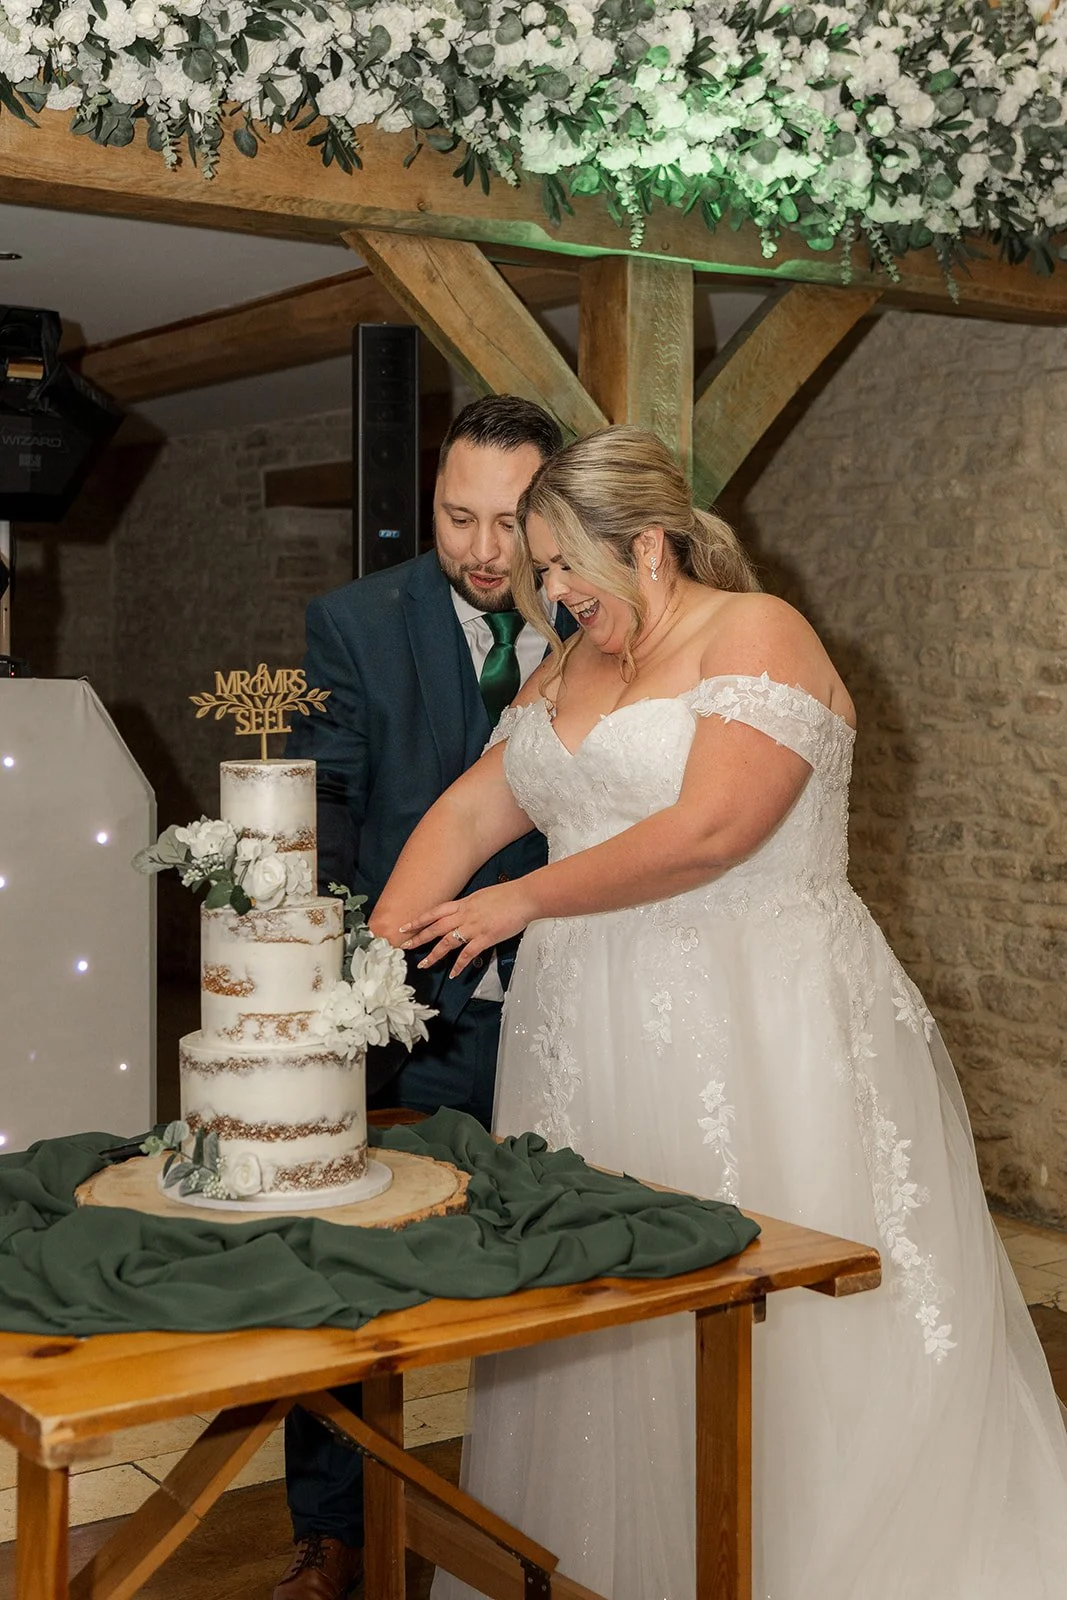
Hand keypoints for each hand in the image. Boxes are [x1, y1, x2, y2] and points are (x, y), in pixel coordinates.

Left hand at [400, 882, 537, 977]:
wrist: (524, 897)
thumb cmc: (507, 895)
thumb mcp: (482, 897)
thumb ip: (469, 906)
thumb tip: (462, 912)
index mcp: (463, 903)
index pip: (435, 912)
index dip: (419, 920)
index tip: (405, 926)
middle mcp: (464, 914)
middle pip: (435, 928)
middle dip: (419, 938)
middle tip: (405, 947)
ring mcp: (474, 927)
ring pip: (447, 942)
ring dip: (434, 955)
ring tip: (423, 965)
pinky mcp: (485, 937)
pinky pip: (468, 954)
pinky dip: (459, 965)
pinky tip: (454, 974)